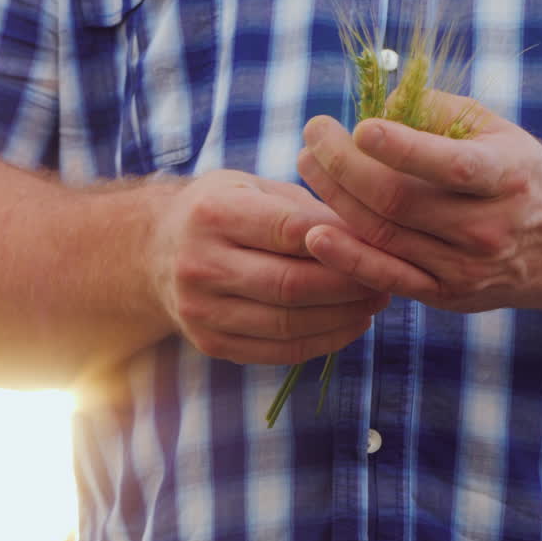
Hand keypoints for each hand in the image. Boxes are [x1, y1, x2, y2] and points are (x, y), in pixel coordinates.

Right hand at [149, 168, 389, 363]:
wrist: (153, 252)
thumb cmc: (221, 210)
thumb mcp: (252, 188)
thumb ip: (304, 209)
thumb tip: (367, 235)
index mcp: (212, 214)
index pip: (289, 230)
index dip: (341, 241)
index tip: (381, 242)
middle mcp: (199, 264)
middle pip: (291, 284)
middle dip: (349, 286)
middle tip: (388, 279)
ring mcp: (200, 310)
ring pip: (287, 324)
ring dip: (343, 318)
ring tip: (375, 303)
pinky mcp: (209, 343)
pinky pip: (277, 352)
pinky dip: (322, 344)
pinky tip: (350, 326)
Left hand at [297, 95, 541, 312]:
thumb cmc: (515, 174)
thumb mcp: (497, 130)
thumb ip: (441, 110)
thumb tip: (381, 102)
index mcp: (506, 176)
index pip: (450, 166)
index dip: (402, 147)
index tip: (360, 127)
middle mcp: (488, 227)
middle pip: (400, 201)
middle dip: (344, 166)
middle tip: (314, 136)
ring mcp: (466, 268)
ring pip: (385, 236)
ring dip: (335, 200)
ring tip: (308, 166)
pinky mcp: (446, 295)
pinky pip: (387, 278)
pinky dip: (347, 258)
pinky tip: (315, 234)